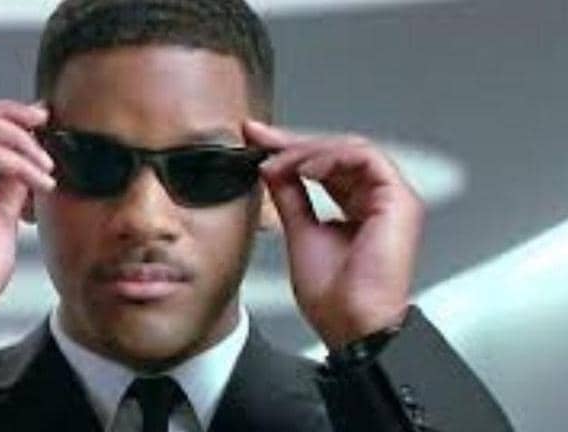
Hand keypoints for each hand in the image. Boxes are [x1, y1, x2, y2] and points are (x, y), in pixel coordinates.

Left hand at [245, 121, 423, 348]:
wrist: (352, 326)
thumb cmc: (334, 298)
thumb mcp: (299, 232)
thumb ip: (289, 196)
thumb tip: (272, 167)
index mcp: (358, 208)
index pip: (325, 167)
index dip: (290, 150)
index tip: (257, 142)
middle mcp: (378, 200)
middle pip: (336, 152)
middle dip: (294, 143)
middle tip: (260, 139)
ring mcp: (392, 198)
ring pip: (349, 149)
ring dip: (308, 152)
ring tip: (278, 164)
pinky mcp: (399, 200)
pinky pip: (364, 157)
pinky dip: (330, 158)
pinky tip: (303, 169)